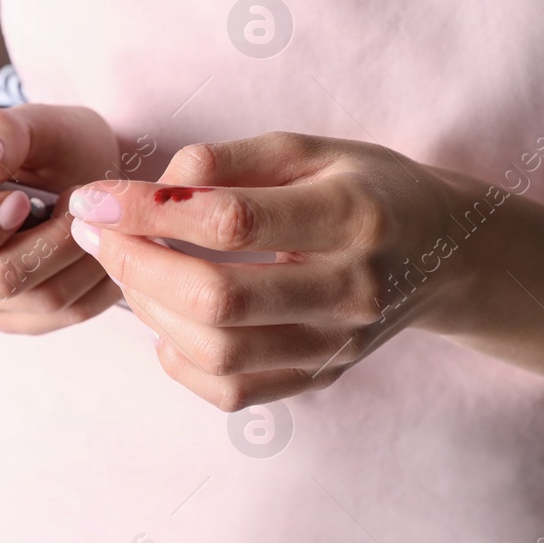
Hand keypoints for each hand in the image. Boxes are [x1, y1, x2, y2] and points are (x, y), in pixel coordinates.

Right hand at [0, 103, 124, 332]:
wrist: (77, 170)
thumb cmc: (44, 146)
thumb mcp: (30, 122)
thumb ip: (1, 132)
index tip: (21, 198)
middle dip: (54, 237)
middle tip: (75, 200)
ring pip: (46, 298)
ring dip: (85, 251)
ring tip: (91, 215)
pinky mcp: (28, 318)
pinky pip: (74, 310)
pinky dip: (99, 274)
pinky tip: (100, 241)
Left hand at [66, 133, 472, 408]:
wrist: (448, 252)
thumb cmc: (368, 188)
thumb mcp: (311, 151)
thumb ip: (231, 160)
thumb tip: (155, 183)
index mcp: (351, 218)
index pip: (231, 223)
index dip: (148, 211)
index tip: (94, 197)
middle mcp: (350, 290)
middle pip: (218, 299)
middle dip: (137, 265)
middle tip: (99, 235)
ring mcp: (338, 344)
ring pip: (219, 352)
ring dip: (151, 312)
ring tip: (130, 270)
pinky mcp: (324, 376)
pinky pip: (235, 391)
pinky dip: (182, 362)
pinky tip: (166, 324)